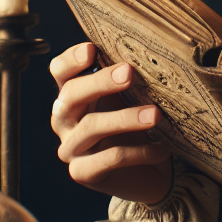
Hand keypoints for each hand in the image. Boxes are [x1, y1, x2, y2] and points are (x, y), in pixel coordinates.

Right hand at [50, 42, 172, 205]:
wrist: (149, 172)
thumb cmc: (138, 127)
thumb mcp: (133, 99)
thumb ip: (129, 79)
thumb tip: (145, 54)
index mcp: (74, 96)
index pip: (60, 72)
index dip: (70, 59)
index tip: (91, 49)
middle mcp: (66, 120)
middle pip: (70, 95)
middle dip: (100, 81)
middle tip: (129, 73)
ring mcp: (71, 148)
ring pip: (91, 126)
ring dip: (126, 118)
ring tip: (156, 114)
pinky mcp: (83, 173)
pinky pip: (109, 158)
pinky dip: (138, 152)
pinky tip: (161, 148)